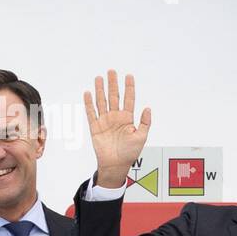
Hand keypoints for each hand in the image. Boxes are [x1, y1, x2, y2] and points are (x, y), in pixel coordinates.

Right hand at [83, 69, 151, 187]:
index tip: (129, 76)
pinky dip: (89, 103)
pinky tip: (88, 93)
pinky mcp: (95, 126)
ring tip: (99, 78)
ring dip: (100, 89)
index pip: (129, 99)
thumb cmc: (129, 153)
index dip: (129, 88)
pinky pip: (91, 112)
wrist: (115, 164)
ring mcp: (105, 121)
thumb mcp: (142, 137)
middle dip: (113, 84)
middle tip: (111, 71)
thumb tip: (148, 108)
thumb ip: (145, 123)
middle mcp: (116, 117)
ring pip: (102, 101)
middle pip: (114, 96)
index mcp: (128, 119)